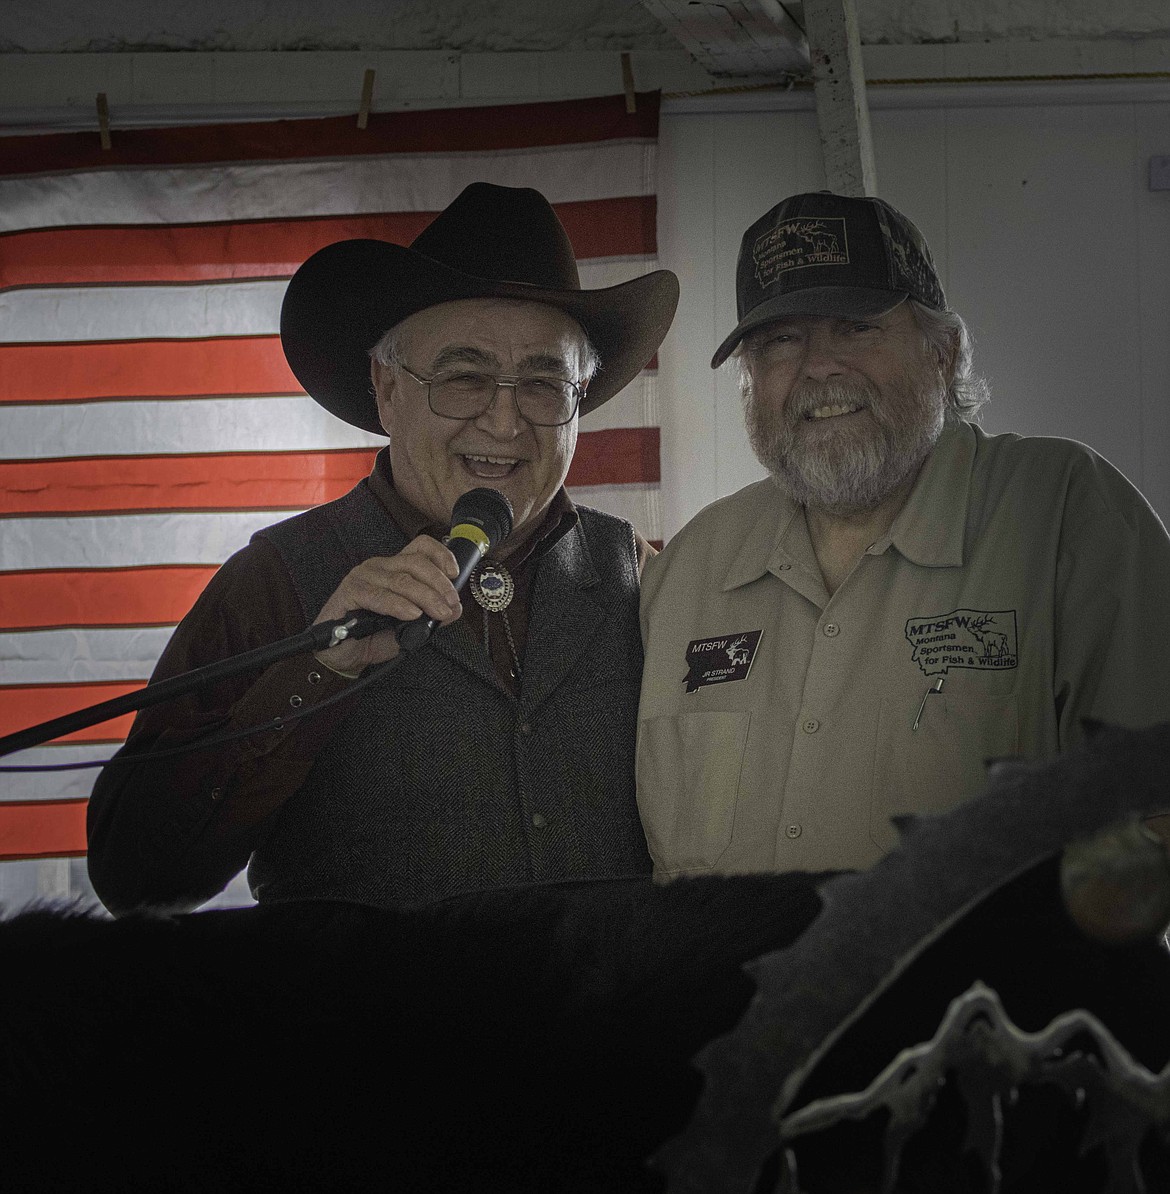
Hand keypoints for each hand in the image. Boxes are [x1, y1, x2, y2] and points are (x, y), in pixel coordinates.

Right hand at [312, 536, 462, 674]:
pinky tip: (412, 614)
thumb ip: (432, 616)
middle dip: (439, 583)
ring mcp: (363, 577)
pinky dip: (398, 605)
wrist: (343, 655)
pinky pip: (378, 595)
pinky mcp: (349, 592)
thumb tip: (455, 609)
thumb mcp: (410, 626)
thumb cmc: (374, 635)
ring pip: (401, 580)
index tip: (455, 573)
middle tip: (451, 603)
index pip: (420, 547)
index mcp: (395, 568)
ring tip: (439, 612)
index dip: (441, 555)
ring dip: (425, 596)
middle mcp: (380, 567)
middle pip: (415, 563)